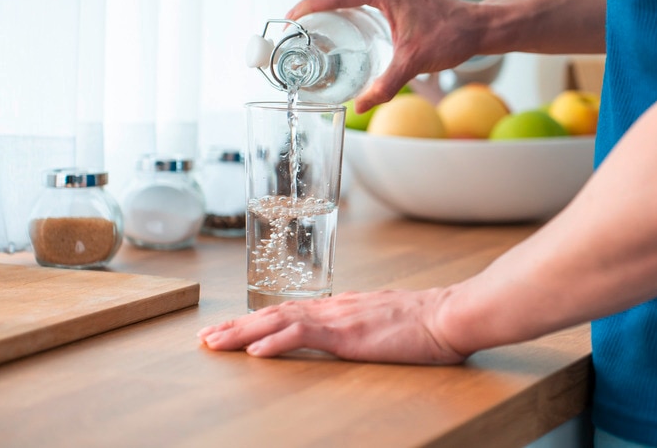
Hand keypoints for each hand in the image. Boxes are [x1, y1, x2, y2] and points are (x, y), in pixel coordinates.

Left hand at [197, 288, 469, 364]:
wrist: (450, 316)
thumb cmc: (429, 325)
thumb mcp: (389, 325)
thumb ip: (368, 329)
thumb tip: (360, 337)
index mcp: (343, 308)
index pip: (290, 313)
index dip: (257, 321)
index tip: (232, 330)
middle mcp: (335, 307)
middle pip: (275, 314)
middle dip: (237, 326)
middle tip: (206, 338)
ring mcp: (340, 317)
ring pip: (279, 321)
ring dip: (242, 332)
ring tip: (215, 343)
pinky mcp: (348, 333)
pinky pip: (304, 335)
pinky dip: (275, 341)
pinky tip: (254, 350)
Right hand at [286, 0, 485, 111]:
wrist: (479, 26)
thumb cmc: (452, 36)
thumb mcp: (414, 62)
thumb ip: (386, 84)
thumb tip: (360, 106)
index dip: (307, 6)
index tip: (289, 21)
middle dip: (310, 4)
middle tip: (294, 29)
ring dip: (325, 1)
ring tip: (309, 27)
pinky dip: (342, 3)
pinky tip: (338, 25)